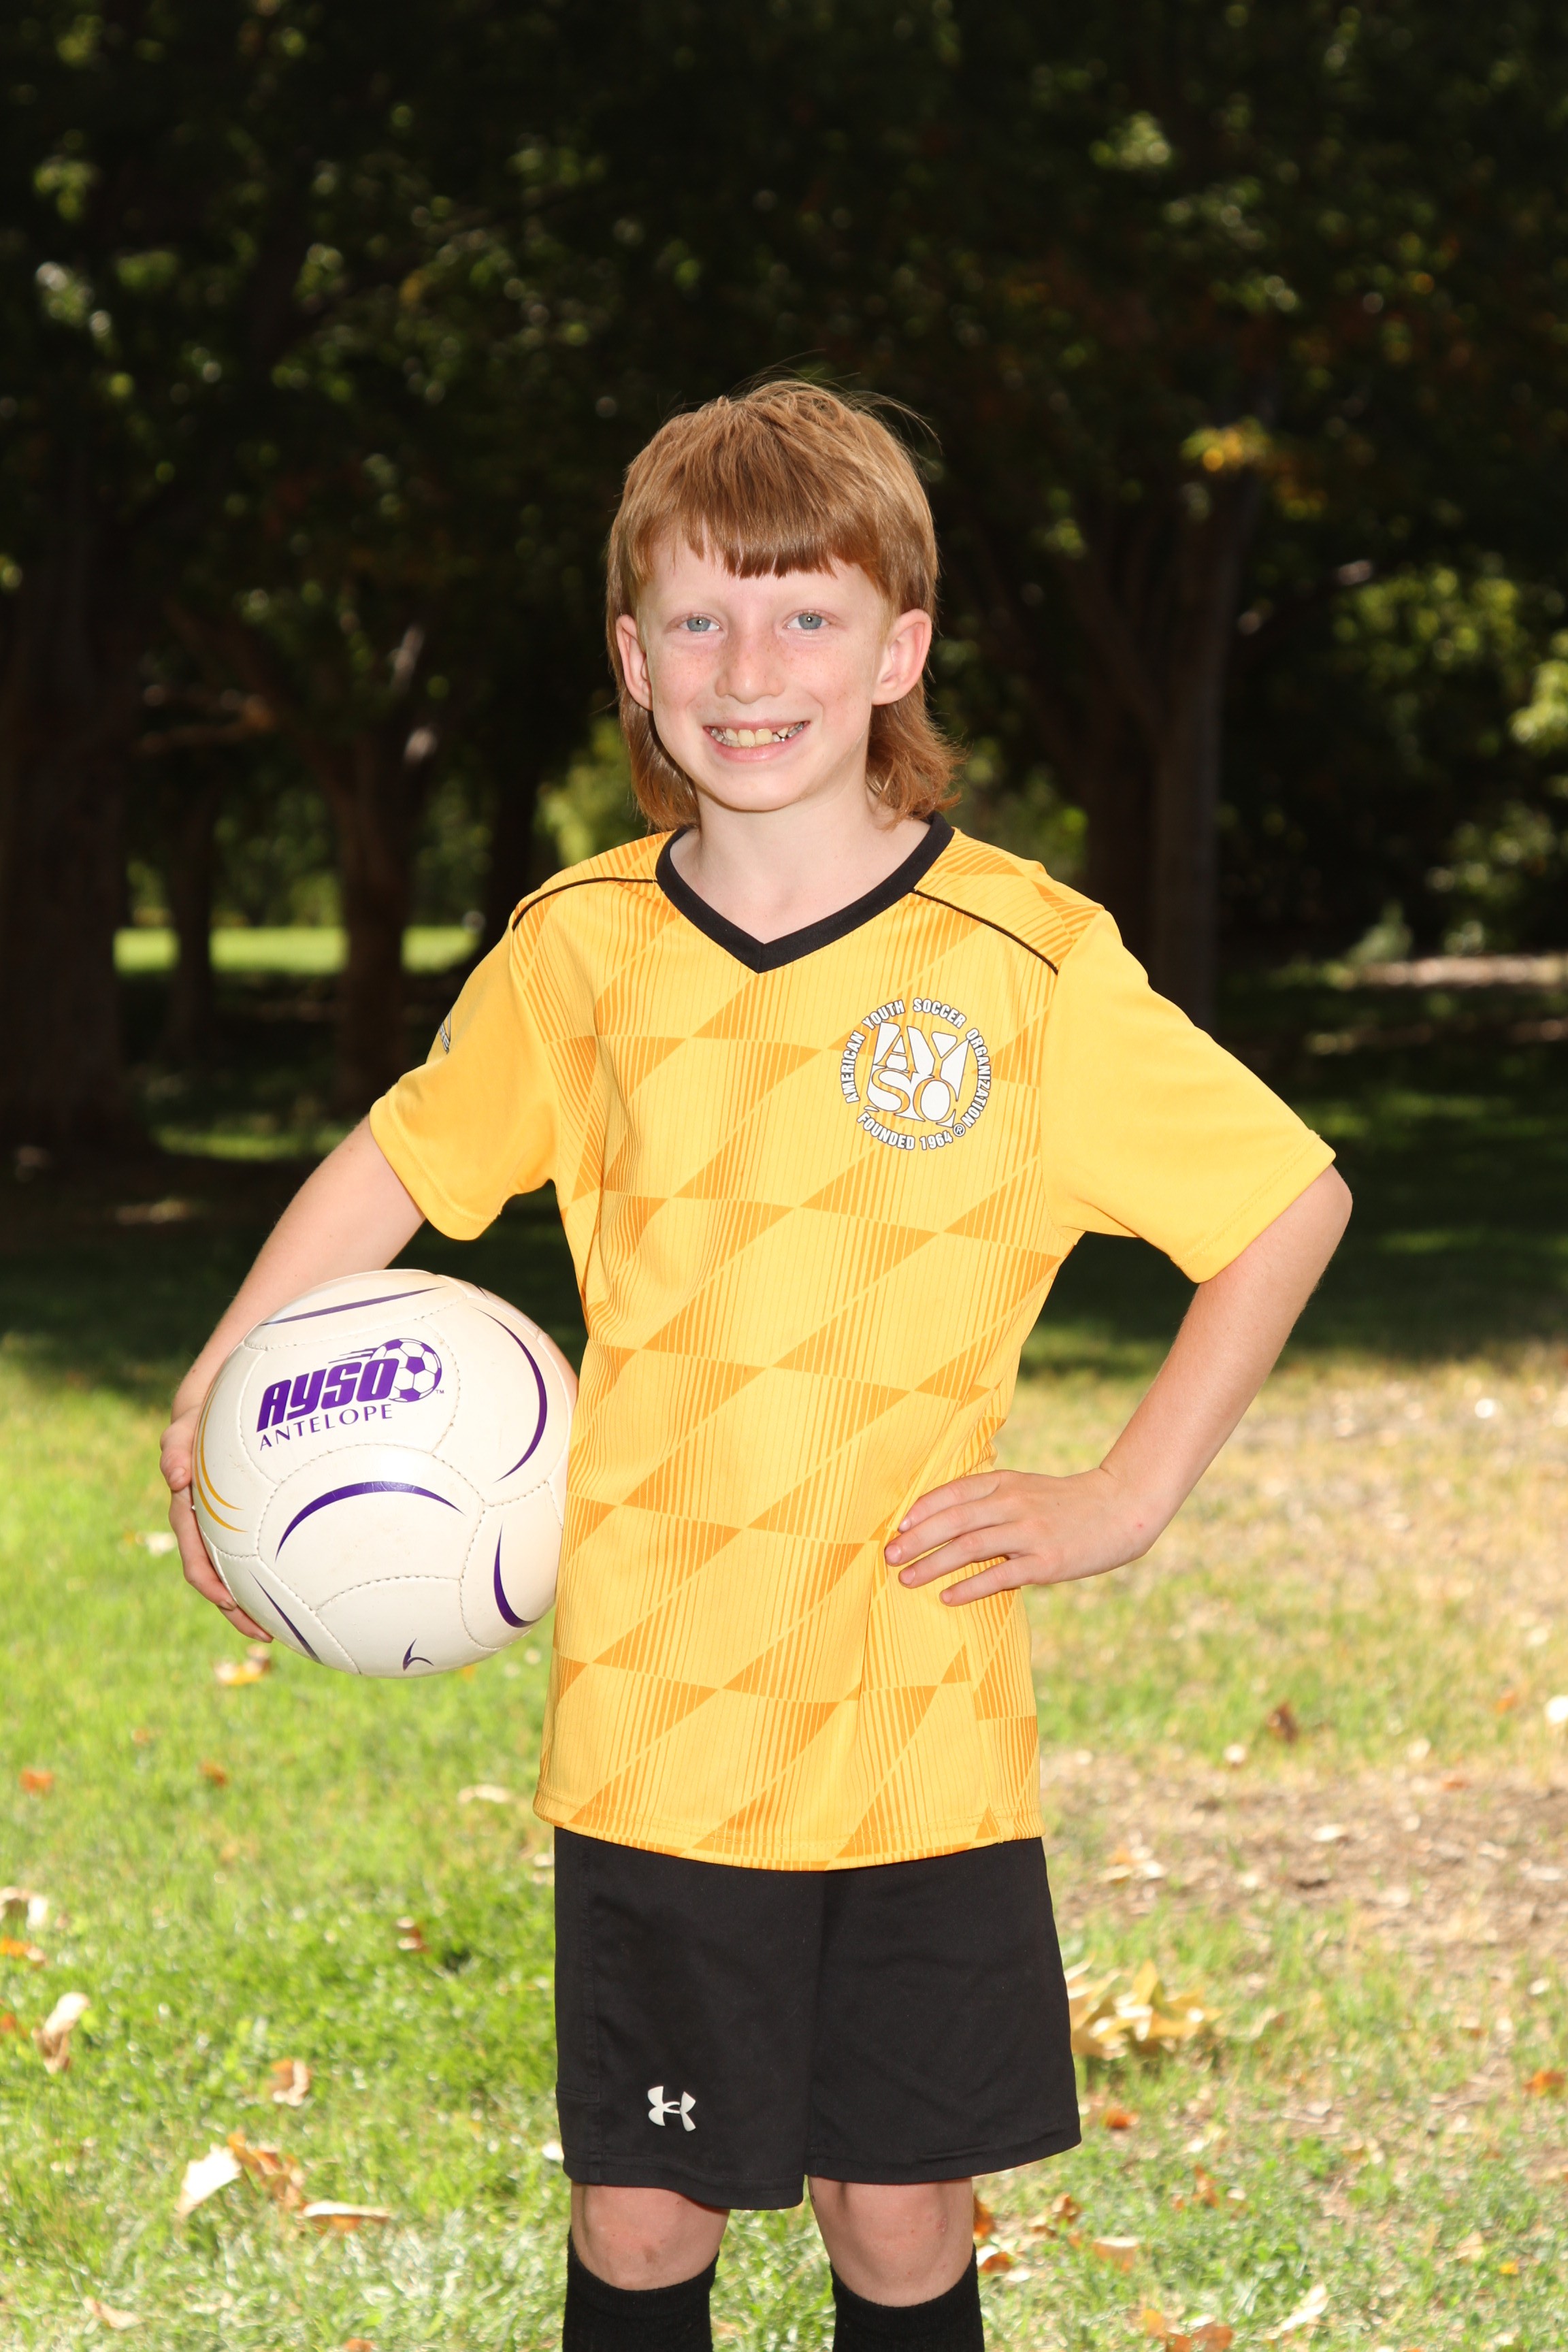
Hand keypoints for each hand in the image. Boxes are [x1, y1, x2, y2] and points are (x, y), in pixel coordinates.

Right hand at [160, 1402, 271, 1642]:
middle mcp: (213, 1514)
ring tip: (290, 1623)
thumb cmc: (213, 1397)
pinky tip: (320, 1573)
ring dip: (260, 1594)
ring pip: (245, 1561)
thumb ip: (179, 1439)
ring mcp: (236, 1511)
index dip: (210, 1585)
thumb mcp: (191, 1414)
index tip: (230, 1607)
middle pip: (221, 1572)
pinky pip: (272, 1537)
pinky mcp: (262, 1504)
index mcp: (193, 1504)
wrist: (238, 1380)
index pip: (196, 1555)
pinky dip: (287, 1559)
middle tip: (266, 1634)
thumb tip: (174, 1478)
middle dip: (238, 1607)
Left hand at [884, 1464, 1161, 1606]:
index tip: (897, 1526)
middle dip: (917, 1539)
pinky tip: (947, 1597)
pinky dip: (970, 1586)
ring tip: (906, 1578)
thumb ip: (990, 1497)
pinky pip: (1000, 1576)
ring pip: (970, 1547)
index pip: (954, 1492)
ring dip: (933, 1564)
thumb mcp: (1026, 1488)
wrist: (1120, 1509)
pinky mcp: (1046, 1562)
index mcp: (1007, 1483)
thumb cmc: (1065, 1504)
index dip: (922, 1509)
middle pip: (954, 1520)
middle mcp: (1014, 1504)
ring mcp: (1030, 1533)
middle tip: (888, 1556)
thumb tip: (945, 1517)